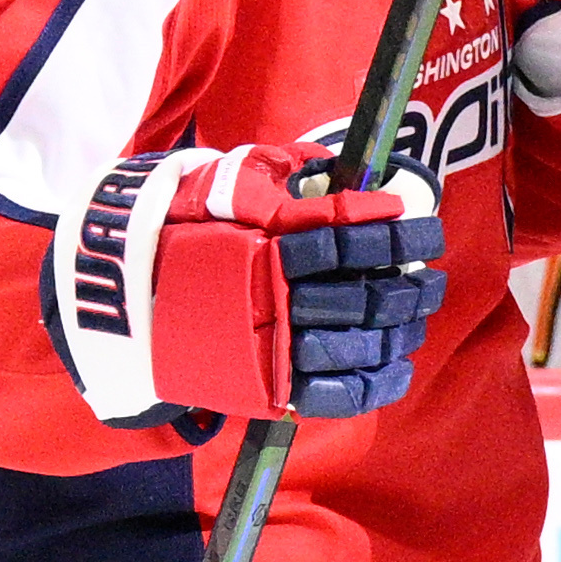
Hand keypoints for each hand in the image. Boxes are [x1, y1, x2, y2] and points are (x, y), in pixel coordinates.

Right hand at [102, 146, 445, 424]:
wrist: (128, 308)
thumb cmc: (188, 244)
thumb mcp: (225, 195)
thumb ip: (280, 181)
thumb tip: (333, 168)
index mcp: (262, 247)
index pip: (341, 234)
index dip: (388, 229)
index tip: (414, 219)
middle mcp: (271, 299)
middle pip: (363, 293)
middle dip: (409, 280)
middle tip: (432, 267)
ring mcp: (272, 348)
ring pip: (361, 341)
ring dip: (404, 323)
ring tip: (422, 302)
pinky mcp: (271, 390)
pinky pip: (341, 393)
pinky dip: (379, 379)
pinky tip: (399, 359)